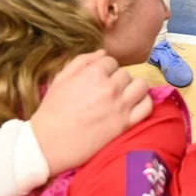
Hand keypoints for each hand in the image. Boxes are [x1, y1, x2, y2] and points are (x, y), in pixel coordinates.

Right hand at [30, 51, 152, 174]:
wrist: (49, 143)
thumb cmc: (51, 110)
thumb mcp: (60, 79)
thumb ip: (82, 61)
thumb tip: (102, 52)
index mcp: (93, 74)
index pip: (111, 61)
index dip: (105, 69)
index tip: (98, 79)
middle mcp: (110, 87)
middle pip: (125, 73)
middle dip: (117, 79)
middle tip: (107, 91)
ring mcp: (120, 106)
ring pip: (141, 85)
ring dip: (133, 88)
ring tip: (123, 96)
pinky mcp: (126, 124)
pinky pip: (147, 106)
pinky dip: (144, 102)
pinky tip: (134, 105)